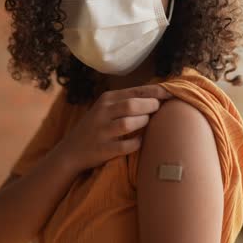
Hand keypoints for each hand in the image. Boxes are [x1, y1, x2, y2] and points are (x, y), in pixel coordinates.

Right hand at [56, 85, 172, 172]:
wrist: (71, 151)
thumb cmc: (96, 127)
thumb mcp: (106, 109)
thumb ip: (127, 101)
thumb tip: (159, 96)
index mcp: (106, 99)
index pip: (135, 91)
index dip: (155, 92)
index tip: (171, 93)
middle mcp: (102, 113)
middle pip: (131, 105)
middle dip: (150, 106)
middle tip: (159, 109)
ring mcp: (101, 131)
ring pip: (127, 123)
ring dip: (143, 123)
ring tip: (148, 123)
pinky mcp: (103, 149)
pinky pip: (125, 146)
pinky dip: (137, 143)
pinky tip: (140, 141)